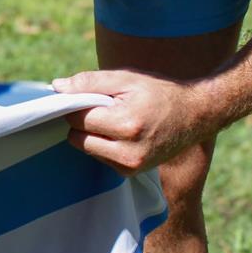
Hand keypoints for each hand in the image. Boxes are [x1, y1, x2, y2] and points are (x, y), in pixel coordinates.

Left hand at [52, 69, 213, 175]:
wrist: (195, 116)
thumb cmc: (158, 93)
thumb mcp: (126, 80)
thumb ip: (90, 82)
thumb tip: (57, 87)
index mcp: (127, 125)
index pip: (78, 118)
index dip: (76, 104)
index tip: (86, 97)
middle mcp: (128, 152)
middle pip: (77, 138)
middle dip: (82, 121)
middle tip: (102, 108)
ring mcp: (130, 166)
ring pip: (86, 149)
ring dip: (92, 134)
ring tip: (116, 120)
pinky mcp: (131, 172)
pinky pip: (100, 158)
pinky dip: (103, 145)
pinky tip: (121, 133)